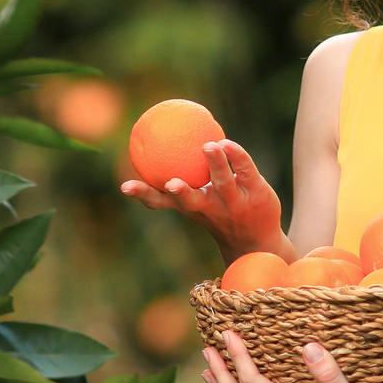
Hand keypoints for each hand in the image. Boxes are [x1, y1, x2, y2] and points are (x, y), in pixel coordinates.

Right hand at [119, 139, 284, 258]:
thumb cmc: (220, 213)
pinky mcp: (257, 193)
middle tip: (171, 183)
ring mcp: (235, 203)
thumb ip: (181, 183)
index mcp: (191, 208)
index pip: (162, 203)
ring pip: (224, 183)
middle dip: (180, 193)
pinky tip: (228, 143)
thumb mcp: (198, 203)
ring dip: (216, 165)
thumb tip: (157, 143)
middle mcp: (211, 208)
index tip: (125, 187)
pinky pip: (245, 170)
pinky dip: (237, 156)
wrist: (257, 239)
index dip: (143, 195)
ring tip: (209, 146)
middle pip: (192, 201)